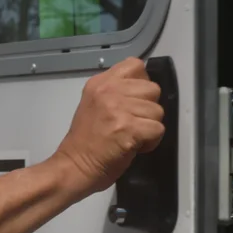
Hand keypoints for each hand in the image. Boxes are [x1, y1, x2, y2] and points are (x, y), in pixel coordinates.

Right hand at [50, 58, 165, 195]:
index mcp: (100, 83)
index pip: (135, 65)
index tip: (133, 101)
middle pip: (152, 89)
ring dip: (150, 127)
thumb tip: (140, 92)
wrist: (74, 166)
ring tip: (131, 136)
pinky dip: (151, 142)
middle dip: (148, 108)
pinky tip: (135, 146)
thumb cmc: (85, 142)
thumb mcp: (94, 104)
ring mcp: (118, 109)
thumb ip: (115, 93)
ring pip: (158, 111)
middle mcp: (109, 91)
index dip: (141, 84)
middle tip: (132, 123)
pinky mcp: (128, 128)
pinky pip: (158, 129)